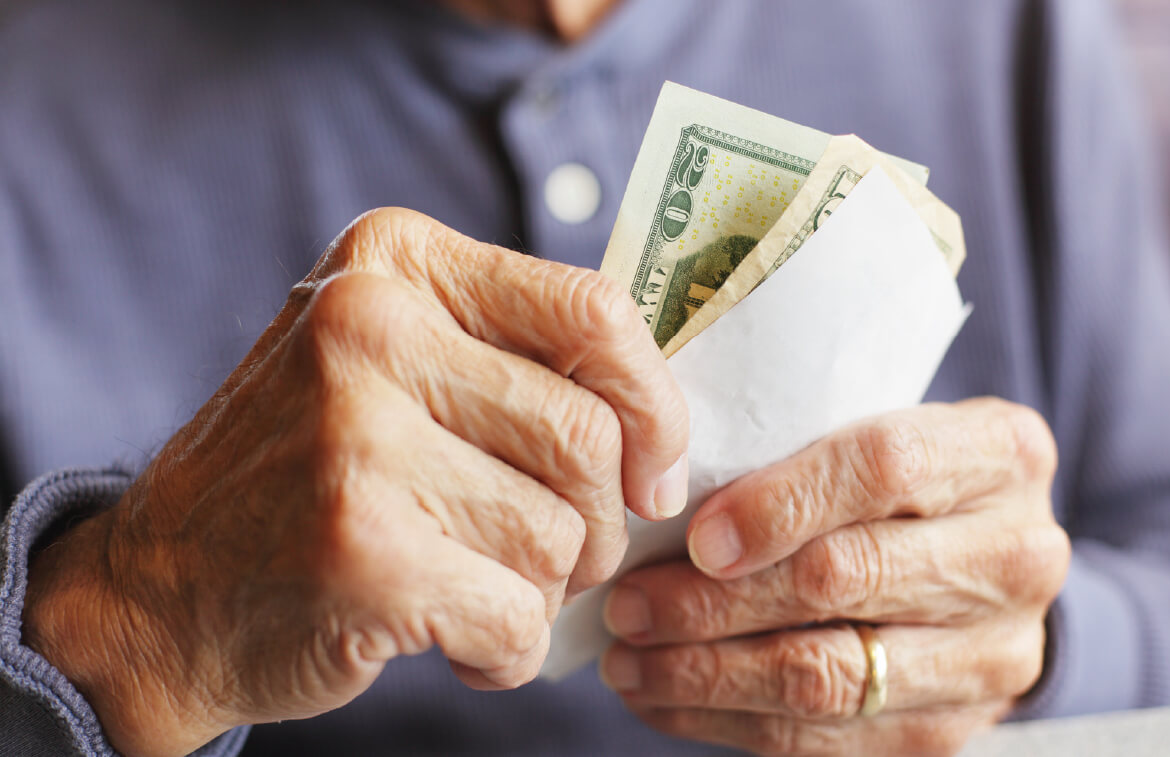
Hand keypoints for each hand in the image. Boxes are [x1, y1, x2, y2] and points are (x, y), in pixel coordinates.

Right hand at [22, 208, 688, 756]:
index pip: (593, 310)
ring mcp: (355, 434)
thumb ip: (515, 358)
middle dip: (599, 524)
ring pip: (559, 535)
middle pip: (586, 436)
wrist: (161, 588)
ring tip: (480, 591)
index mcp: (396, 259)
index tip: (656, 475)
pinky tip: (461, 642)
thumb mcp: (395, 362)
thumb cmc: (314, 473)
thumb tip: (663, 422)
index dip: (655, 406)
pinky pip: (516, 617)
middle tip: (558, 559)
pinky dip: (509, 651)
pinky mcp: (358, 546)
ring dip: (544, 592)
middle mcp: (369, 325)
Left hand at [599, 399, 1067, 755]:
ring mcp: (995, 654)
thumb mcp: (878, 425)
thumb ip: (798, 440)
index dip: (780, 503)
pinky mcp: (954, 727)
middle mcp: (1016, 555)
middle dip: (716, 601)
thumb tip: (661, 492)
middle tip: (627, 605)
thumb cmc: (901, 480)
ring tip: (628, 659)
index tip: (694, 538)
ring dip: (708, 672)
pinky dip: (730, 721)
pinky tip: (666, 698)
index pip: (885, 466)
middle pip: (846, 579)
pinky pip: (827, 740)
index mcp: (999, 452)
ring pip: (830, 676)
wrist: (989, 563)